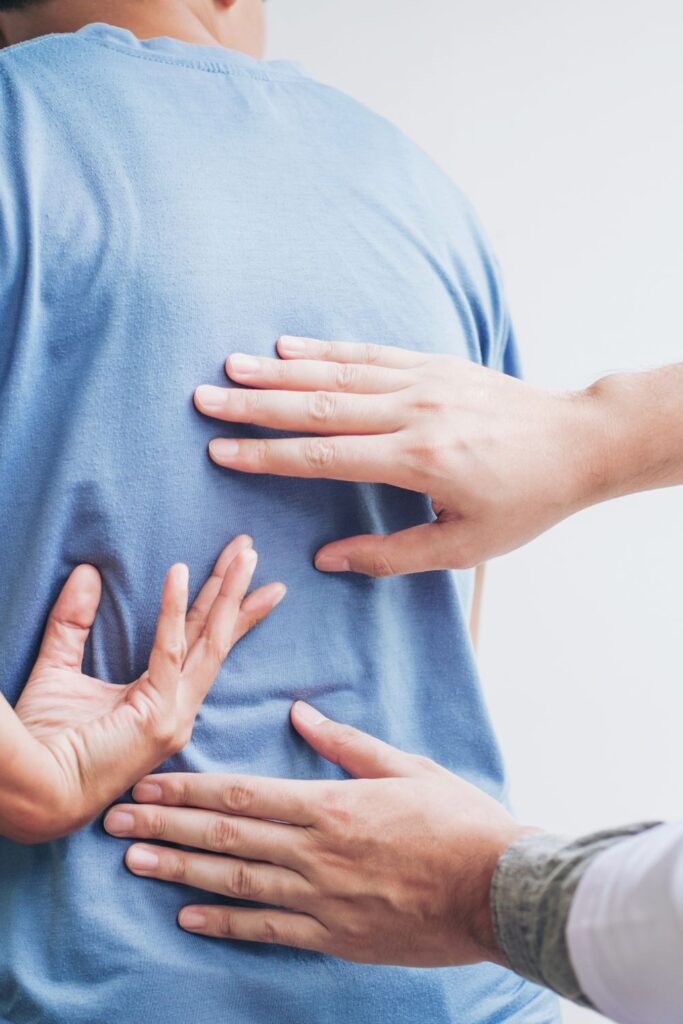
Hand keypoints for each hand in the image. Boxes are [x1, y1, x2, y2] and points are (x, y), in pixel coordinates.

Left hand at [4, 536, 284, 843]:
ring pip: (210, 641)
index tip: (238, 572)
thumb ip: (73, 623)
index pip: (199, 643)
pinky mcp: (158, 717)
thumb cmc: (44, 743)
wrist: (32, 791)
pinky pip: (169, 651)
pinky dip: (173, 610)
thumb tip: (87, 574)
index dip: (220, 607)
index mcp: (162, 701)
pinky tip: (178, 572)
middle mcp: (178, 709)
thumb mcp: (59, 669)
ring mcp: (174, 715)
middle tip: (251, 550)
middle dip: (236, 591)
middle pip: (215, 638)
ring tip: (244, 555)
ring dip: (227, 593)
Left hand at [105, 703, 530, 966]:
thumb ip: (347, 743)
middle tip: (116, 822)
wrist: (499, 890)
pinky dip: (226, 925)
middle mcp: (316, 852)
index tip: (148, 784)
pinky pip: (269, 930)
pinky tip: (188, 918)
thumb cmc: (457, 820)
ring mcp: (322, 898)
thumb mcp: (406, 766)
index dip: (189, 791)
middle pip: (226, 838)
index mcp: (331, 804)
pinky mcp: (336, 936)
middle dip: (166, 827)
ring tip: (135, 863)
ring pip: (236, 883)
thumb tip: (301, 713)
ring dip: (180, 873)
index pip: (242, 795)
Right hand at [193, 337, 604, 575]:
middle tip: (205, 399)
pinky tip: (288, 346)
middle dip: (256, 405)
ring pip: (338, 372)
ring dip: (280, 370)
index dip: (269, 456)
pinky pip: (370, 352)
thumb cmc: (525, 502)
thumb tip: (326, 560)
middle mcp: (415, 413)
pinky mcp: (435, 363)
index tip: (221, 452)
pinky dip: (326, 349)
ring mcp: (425, 381)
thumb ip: (391, 555)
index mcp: (418, 461)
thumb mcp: (464, 547)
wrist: (578, 442)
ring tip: (231, 367)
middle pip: (319, 406)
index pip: (325, 457)